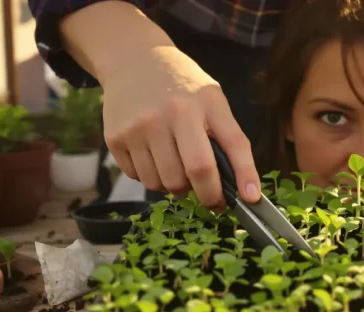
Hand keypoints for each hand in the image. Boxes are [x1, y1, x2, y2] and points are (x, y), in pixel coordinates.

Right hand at [100, 46, 260, 208]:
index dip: (241, 178)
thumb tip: (246, 191)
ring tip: (180, 168)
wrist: (134, 60)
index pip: (223, 150)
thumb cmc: (183, 87)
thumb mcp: (214, 101)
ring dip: (176, 187)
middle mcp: (166, 115)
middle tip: (211, 195)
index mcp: (198, 105)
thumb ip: (230, 140)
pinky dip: (152, 178)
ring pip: (161, 184)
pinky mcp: (114, 139)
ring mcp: (136, 128)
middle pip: (190, 176)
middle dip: (206, 195)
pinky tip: (156, 158)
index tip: (249, 200)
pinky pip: (138, 178)